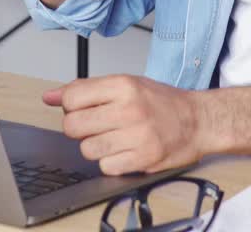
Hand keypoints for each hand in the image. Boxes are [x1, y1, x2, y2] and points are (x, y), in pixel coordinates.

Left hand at [43, 74, 203, 175]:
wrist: (200, 120)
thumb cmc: (162, 102)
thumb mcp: (126, 84)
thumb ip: (86, 89)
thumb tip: (50, 96)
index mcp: (123, 85)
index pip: (71, 98)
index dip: (70, 107)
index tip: (81, 109)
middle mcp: (130, 109)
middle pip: (73, 126)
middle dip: (79, 129)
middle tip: (95, 126)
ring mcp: (137, 135)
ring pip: (87, 149)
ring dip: (95, 146)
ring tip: (113, 138)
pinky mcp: (144, 159)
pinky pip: (106, 166)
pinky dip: (111, 162)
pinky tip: (124, 151)